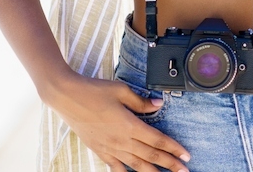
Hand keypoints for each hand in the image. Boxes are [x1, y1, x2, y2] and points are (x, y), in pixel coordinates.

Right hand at [42, 71, 190, 171]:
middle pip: (151, 156)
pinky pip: (115, 167)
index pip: (158, 140)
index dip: (174, 149)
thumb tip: (159, 104)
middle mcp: (121, 140)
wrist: (66, 96)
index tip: (186, 156)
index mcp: (129, 124)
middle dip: (169, 164)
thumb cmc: (93, 90)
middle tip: (184, 171)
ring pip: (135, 165)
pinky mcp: (99, 150)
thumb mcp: (121, 90)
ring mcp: (109, 147)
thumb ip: (141, 101)